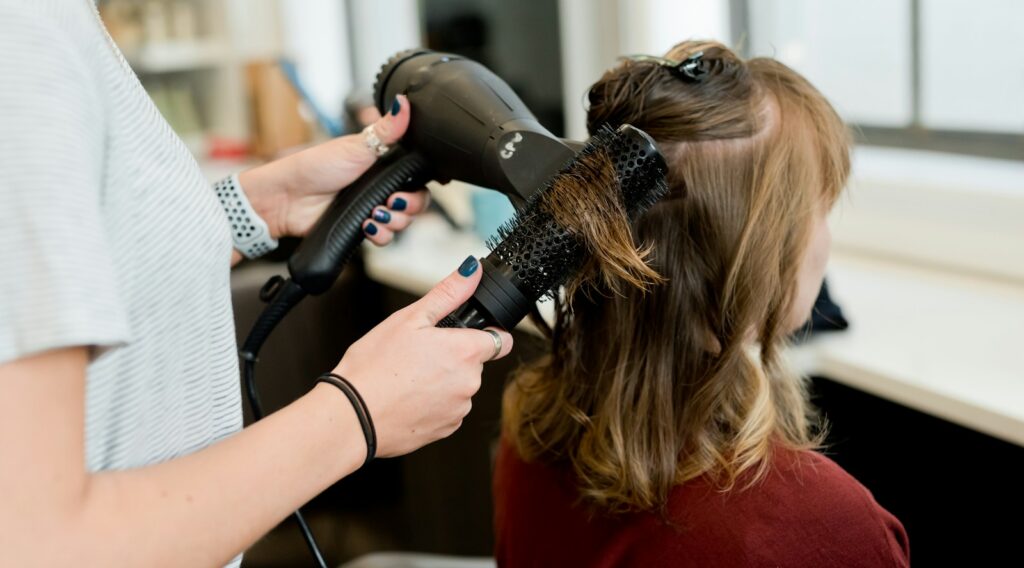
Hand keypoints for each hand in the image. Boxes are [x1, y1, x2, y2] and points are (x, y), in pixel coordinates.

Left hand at [238, 94, 430, 243]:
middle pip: (416, 203)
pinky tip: (366, 226)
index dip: (419, 186)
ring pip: (402, 222)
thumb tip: (404, 102)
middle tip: (391, 201)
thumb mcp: (356, 146)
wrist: (288, 198)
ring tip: (374, 215)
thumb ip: (387, 129)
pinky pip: (385, 238)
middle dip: (409, 207)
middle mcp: (381, 188)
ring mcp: (372, 208)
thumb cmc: (315, 166)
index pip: (417, 179)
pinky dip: (380, 235)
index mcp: (384, 165)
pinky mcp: (362, 228)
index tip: (407, 187)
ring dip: (394, 222)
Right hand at [332, 257, 513, 457]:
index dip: (484, 333)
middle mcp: (470, 383)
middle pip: (475, 363)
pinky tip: (407, 397)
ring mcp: (459, 409)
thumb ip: (448, 293)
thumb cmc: (374, 366)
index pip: (501, 340)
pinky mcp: (446, 429)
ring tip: (408, 377)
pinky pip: (448, 410)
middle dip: (454, 357)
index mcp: (465, 352)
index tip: (464, 334)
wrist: (352, 416)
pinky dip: (433, 403)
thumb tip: (471, 271)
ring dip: (443, 381)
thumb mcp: (409, 318)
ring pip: (460, 387)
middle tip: (418, 354)